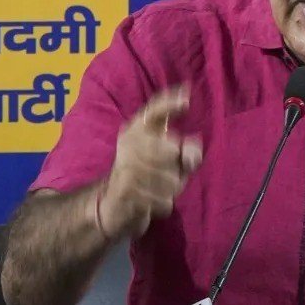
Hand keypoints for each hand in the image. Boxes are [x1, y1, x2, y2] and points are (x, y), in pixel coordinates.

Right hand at [98, 86, 202, 238]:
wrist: (114, 203)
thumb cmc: (149, 175)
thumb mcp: (172, 160)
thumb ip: (187, 153)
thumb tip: (191, 155)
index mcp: (139, 129)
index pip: (154, 111)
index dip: (169, 104)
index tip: (186, 101)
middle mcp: (129, 143)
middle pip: (170, 150)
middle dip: (179, 167)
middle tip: (175, 174)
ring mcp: (124, 165)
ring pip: (168, 177)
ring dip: (173, 188)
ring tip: (165, 189)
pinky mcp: (123, 189)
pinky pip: (160, 198)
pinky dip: (164, 203)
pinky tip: (158, 202)